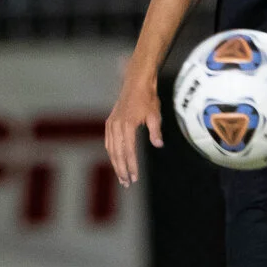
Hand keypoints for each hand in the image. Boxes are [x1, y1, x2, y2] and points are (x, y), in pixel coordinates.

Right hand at [104, 71, 165, 188]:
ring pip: (111, 149)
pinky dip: (111, 153)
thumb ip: (155, 131)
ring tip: (121, 176)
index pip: (129, 151)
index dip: (131, 166)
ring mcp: (111, 123)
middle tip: (127, 183)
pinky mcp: (110, 122)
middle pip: (117, 153)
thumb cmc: (147, 98)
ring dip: (115, 164)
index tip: (134, 177)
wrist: (136, 83)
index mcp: (127, 125)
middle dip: (121, 170)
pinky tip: (115, 160)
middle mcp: (116, 125)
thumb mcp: (155, 114)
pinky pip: (108, 142)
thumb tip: (158, 144)